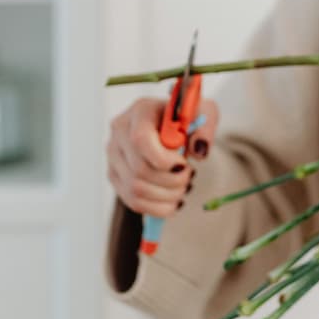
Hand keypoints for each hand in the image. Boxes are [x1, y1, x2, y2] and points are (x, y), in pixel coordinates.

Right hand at [106, 96, 218, 217]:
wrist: (175, 123)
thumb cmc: (188, 117)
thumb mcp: (204, 113)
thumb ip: (205, 129)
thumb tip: (198, 151)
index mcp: (140, 111)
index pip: (140, 140)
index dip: (163, 160)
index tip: (184, 166)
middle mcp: (120, 131)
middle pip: (139, 169)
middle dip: (171, 181)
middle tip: (189, 177)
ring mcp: (113, 155)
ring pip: (135, 189)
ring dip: (166, 196)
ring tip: (183, 187)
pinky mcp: (115, 175)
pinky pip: (132, 201)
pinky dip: (158, 207)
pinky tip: (174, 201)